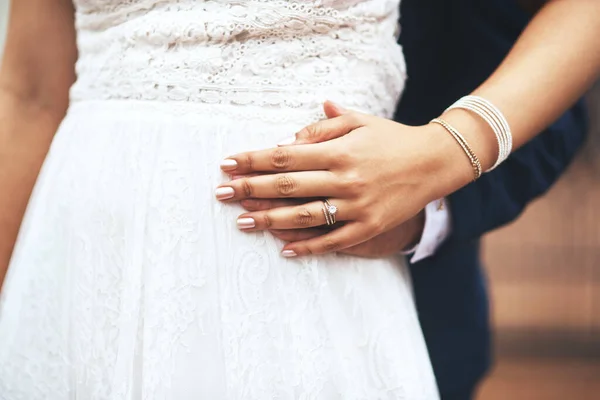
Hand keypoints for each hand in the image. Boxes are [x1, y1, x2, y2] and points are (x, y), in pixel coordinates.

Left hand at [216, 102, 470, 256]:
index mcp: (339, 151)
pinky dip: (308, 247)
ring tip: (242, 222)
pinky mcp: (369, 227)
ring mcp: (357, 206)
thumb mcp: (359, 122)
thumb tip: (288, 139)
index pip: (285, 156)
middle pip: (287, 186)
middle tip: (220, 193)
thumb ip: (323, 127)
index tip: (227, 164)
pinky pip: (333, 241)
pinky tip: (284, 250)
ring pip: (304, 216)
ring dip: (269, 220)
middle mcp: (345, 179)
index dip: (253, 160)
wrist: (435, 161)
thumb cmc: (392, 138)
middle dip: (250, 189)